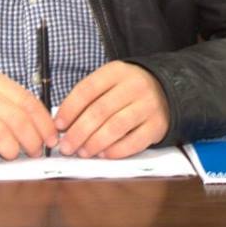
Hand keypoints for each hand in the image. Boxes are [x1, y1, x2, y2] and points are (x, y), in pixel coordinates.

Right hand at [0, 71, 57, 164]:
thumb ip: (11, 105)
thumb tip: (42, 129)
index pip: (28, 102)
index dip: (44, 124)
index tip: (52, 139)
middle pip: (18, 119)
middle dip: (32, 140)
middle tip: (35, 152)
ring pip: (1, 133)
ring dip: (12, 149)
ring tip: (12, 154)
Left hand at [54, 61, 168, 159]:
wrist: (166, 89)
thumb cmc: (128, 90)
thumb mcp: (109, 82)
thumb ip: (89, 99)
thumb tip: (64, 125)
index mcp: (116, 71)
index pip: (87, 89)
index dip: (70, 109)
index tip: (58, 126)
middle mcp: (134, 86)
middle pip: (100, 111)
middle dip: (79, 132)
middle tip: (66, 147)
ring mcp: (148, 105)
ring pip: (116, 126)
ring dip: (95, 143)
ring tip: (82, 152)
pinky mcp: (158, 125)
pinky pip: (135, 141)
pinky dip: (116, 150)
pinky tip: (104, 154)